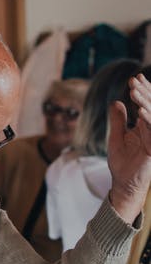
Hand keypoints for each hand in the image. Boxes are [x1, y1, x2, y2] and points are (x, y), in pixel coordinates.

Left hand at [107, 73, 150, 222]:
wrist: (124, 185)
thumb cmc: (121, 164)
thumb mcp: (116, 138)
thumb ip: (118, 121)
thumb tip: (116, 102)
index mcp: (145, 128)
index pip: (146, 105)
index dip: (142, 91)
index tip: (135, 78)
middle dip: (144, 92)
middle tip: (134, 80)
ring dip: (144, 101)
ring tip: (134, 90)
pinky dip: (146, 119)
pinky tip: (139, 110)